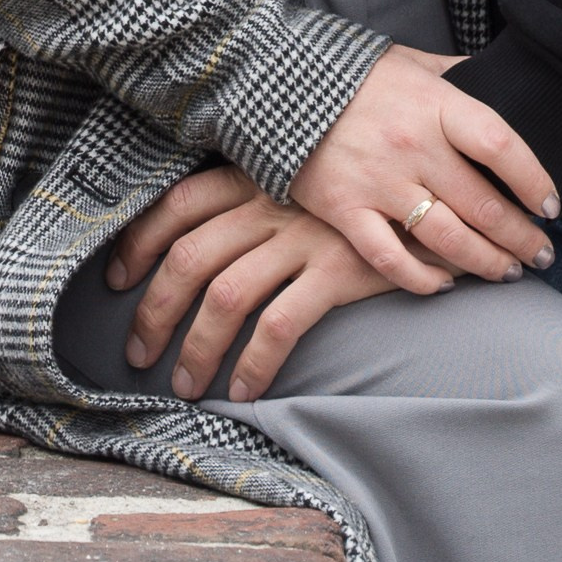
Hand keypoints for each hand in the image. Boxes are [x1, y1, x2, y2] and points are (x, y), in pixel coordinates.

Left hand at [107, 162, 423, 401]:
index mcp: (257, 172)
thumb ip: (262, 190)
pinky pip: (279, 324)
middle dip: (154, 310)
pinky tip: (244, 390)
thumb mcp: (307, 173)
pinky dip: (254, 363)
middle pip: (190, 256)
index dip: (140, 242)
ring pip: (225, 296)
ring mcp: (303, 234)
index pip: (179, 203)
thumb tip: (206, 233)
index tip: (118, 278)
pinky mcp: (336, 270)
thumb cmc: (366, 183)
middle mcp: (271, 200)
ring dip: (196, 349)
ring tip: (185, 384)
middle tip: (137, 352)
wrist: (442, 181)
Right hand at [283, 42, 560, 288]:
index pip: (500, 144)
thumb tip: (496, 75)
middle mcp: (412, 147)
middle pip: (483, 205)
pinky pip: (392, 260)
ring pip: (448, 239)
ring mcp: (378, 183)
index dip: (534, 179)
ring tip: (509, 272)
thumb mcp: (409, 59)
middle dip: (522, 237)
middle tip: (543, 254)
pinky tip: (445, 285)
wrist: (277, 82)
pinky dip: (423, 280)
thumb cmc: (353, 74)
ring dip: (487, 263)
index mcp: (433, 104)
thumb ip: (454, 74)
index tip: (551, 204)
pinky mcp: (346, 211)